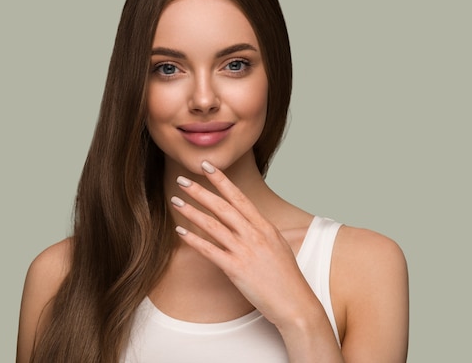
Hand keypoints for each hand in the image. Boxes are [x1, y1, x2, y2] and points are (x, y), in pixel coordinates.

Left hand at [171, 160, 315, 328]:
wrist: (296, 304)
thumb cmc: (288, 279)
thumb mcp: (278, 247)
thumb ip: (262, 233)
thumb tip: (250, 223)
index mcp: (265, 227)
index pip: (239, 197)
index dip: (222, 181)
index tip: (208, 167)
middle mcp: (254, 234)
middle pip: (223, 206)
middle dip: (201, 190)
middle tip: (182, 179)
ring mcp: (245, 251)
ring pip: (213, 225)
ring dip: (192, 211)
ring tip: (176, 201)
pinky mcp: (236, 269)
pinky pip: (210, 250)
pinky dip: (193, 240)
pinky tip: (181, 232)